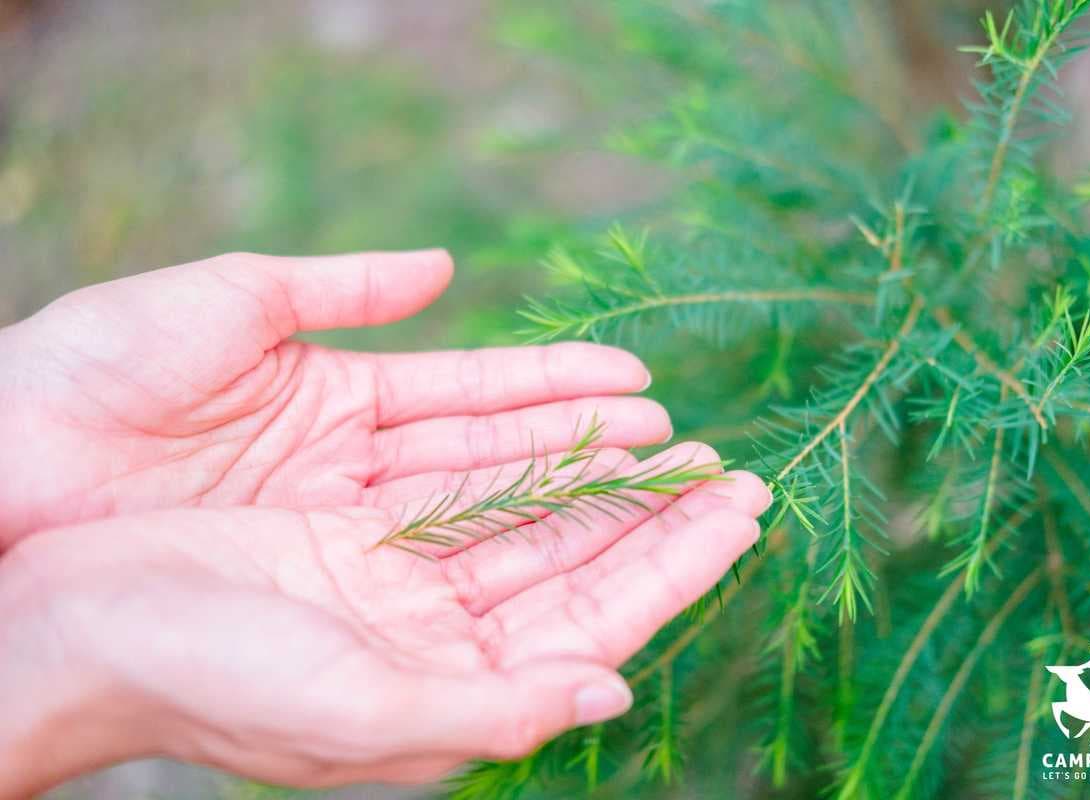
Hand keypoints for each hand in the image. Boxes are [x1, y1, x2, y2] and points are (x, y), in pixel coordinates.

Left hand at [0, 250, 668, 547]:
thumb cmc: (97, 372)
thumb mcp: (229, 303)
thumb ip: (345, 285)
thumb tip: (448, 266)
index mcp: (341, 396)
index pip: (480, 396)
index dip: (562, 390)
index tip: (643, 387)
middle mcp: (357, 473)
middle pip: (504, 466)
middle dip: (600, 459)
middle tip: (693, 455)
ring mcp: (344, 536)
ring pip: (488, 521)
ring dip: (580, 511)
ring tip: (671, 498)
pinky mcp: (322, 589)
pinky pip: (438, 572)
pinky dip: (513, 569)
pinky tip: (583, 563)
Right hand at [0, 447, 769, 794]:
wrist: (67, 624)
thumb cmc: (199, 680)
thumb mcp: (348, 716)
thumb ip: (486, 713)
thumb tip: (609, 697)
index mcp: (446, 684)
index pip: (594, 621)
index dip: (675, 570)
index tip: (743, 518)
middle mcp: (434, 629)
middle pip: (576, 563)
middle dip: (657, 520)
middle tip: (738, 471)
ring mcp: (397, 572)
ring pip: (530, 515)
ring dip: (602, 480)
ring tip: (674, 439)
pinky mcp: (353, 520)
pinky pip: (465, 474)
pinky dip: (522, 450)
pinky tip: (571, 428)